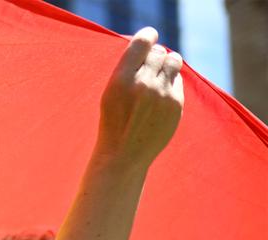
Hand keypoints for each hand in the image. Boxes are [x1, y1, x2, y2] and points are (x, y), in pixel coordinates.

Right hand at [94, 27, 183, 171]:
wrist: (123, 155)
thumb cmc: (113, 122)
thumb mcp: (110, 94)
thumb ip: (128, 70)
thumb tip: (153, 49)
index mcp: (121, 80)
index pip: (142, 42)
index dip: (148, 35)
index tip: (149, 37)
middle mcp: (143, 84)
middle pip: (159, 52)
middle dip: (155, 57)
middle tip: (148, 68)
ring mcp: (162, 95)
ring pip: (174, 61)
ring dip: (169, 63)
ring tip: (160, 74)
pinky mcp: (176, 104)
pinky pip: (178, 81)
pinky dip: (170, 84)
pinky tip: (159, 98)